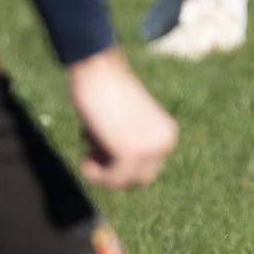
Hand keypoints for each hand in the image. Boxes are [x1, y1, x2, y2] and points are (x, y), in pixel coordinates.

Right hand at [68, 48, 178, 189]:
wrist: (98, 70)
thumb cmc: (105, 93)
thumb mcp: (127, 124)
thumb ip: (130, 145)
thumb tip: (120, 175)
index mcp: (167, 134)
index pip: (145, 170)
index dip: (119, 165)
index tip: (102, 147)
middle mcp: (165, 142)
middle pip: (138, 180)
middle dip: (113, 172)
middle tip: (93, 153)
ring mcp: (150, 149)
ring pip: (123, 182)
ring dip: (101, 172)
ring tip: (90, 148)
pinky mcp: (131, 152)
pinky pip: (111, 180)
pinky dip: (93, 173)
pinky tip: (85, 156)